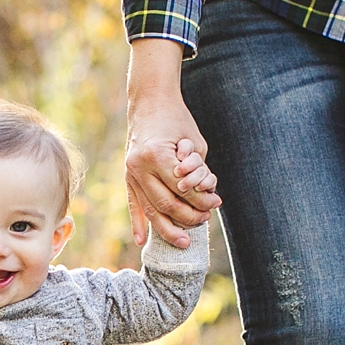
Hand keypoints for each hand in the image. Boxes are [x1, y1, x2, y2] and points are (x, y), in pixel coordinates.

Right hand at [124, 37, 220, 247]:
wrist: (150, 103)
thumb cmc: (177, 120)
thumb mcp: (194, 142)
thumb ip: (198, 170)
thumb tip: (205, 197)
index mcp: (157, 155)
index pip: (182, 190)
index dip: (201, 200)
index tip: (216, 203)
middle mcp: (140, 166)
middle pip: (166, 204)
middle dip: (188, 217)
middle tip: (205, 219)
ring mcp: (130, 172)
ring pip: (150, 210)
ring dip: (168, 228)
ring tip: (184, 241)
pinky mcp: (127, 176)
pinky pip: (133, 204)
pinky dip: (138, 224)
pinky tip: (143, 241)